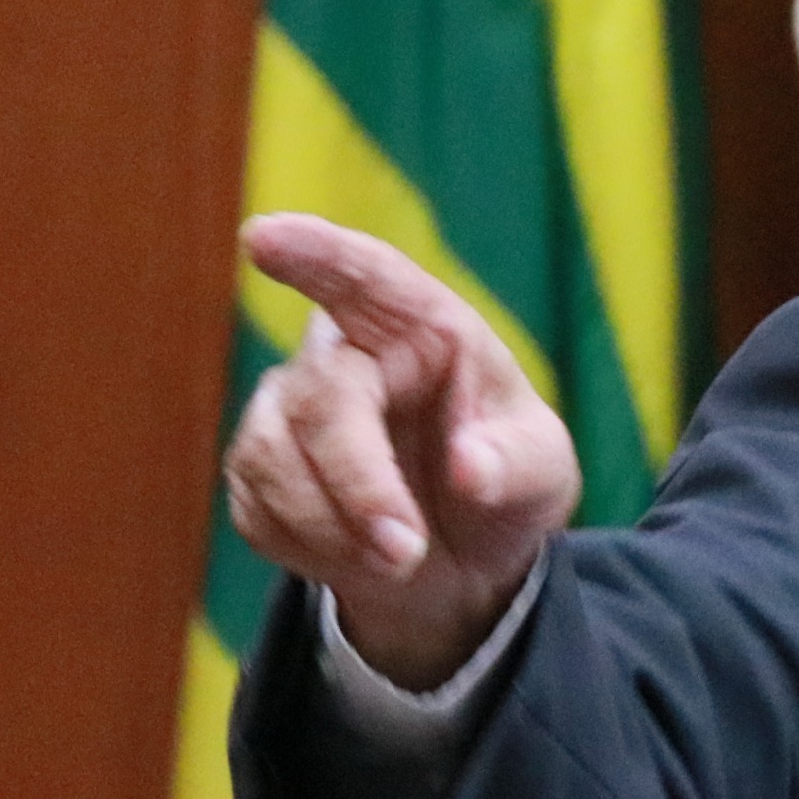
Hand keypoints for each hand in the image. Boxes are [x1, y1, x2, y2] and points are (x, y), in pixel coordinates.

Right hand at [222, 213, 579, 688]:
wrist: (459, 560)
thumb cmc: (503, 483)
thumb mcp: (544, 470)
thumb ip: (517, 464)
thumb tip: (469, 468)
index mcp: (422, 327)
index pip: (366, 277)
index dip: (316, 255)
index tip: (264, 238)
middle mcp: (344, 355)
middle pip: (322, 401)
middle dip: (360, 485)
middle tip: (405, 551)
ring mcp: (286, 410)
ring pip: (274, 458)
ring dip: (335, 528)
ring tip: (403, 561)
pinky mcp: (254, 470)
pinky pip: (259, 511)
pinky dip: (316, 552)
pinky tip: (360, 556)